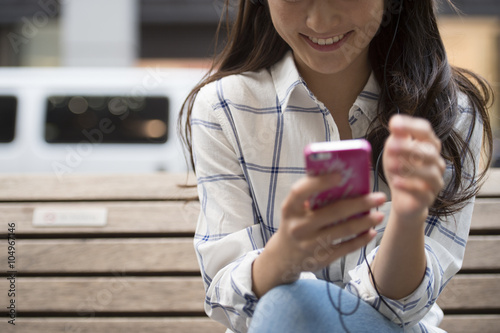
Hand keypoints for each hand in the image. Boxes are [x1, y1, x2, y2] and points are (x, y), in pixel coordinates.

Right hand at [266, 173, 385, 283]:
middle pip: (333, 212)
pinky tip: (370, 233)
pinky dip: (361, 240)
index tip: (340, 175)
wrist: (284, 256)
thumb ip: (311, 195)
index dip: (320, 182)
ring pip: (343, 230)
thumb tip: (343, 177)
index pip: (301, 191)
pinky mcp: (321, 258)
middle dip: (360, 203)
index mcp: (290, 208)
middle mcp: (298, 226)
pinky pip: (345, 248)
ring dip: (365, 222)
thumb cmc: (296, 222)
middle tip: (379, 197)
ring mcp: (309, 244)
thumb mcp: (295, 209)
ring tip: (380, 215)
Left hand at [382, 115, 445, 220]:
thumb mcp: (393, 152)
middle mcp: (436, 162)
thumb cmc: (400, 171)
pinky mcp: (428, 198)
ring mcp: (434, 181)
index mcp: (428, 146)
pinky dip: (409, 186)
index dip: (411, 126)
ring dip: (410, 168)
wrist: (403, 199)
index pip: (425, 132)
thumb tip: (395, 121)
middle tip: (390, 147)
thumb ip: (396, 137)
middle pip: (429, 152)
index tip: (393, 124)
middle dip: (409, 148)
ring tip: (391, 166)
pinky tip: (396, 182)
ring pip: (430, 173)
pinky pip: (423, 192)